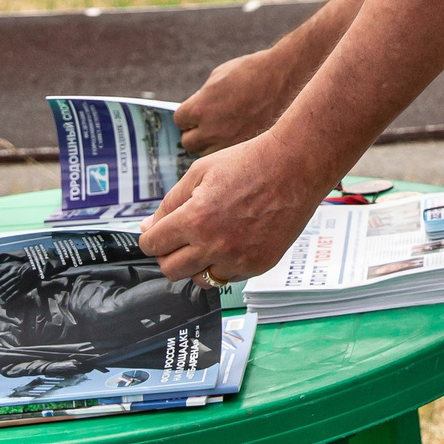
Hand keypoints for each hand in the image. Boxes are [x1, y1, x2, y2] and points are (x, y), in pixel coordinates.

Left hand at [141, 132, 329, 283]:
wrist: (295, 165)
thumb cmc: (249, 162)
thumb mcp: (200, 172)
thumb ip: (170, 203)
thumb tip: (148, 228)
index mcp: (195, 218)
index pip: (153, 245)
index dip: (150, 238)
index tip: (156, 235)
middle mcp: (214, 244)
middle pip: (171, 269)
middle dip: (167, 255)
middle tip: (178, 240)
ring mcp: (238, 258)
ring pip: (199, 280)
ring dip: (196, 265)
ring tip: (206, 243)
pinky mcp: (259, 264)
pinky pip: (229, 277)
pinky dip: (224, 265)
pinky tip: (232, 242)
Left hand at [176, 47, 303, 155]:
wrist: (287, 77)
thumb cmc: (252, 72)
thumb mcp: (218, 77)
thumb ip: (201, 99)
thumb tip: (194, 114)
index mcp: (200, 107)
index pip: (179, 121)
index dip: (188, 115)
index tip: (198, 112)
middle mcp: (212, 129)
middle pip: (189, 143)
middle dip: (197, 132)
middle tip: (211, 123)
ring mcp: (230, 143)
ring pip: (207, 155)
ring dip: (213, 145)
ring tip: (228, 132)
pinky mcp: (247, 150)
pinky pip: (228, 158)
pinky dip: (230, 151)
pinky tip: (241, 138)